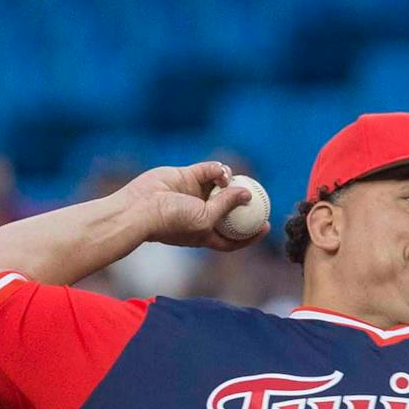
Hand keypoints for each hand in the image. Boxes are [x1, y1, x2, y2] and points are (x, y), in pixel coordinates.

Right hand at [116, 161, 260, 252]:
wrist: (141, 207)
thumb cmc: (172, 221)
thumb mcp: (205, 219)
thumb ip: (227, 206)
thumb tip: (247, 194)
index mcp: (205, 233)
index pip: (232, 238)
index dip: (250, 235)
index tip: (266, 226)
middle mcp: (200, 214)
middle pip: (229, 209)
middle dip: (245, 202)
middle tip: (260, 195)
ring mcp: (193, 195)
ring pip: (219, 186)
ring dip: (229, 182)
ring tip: (233, 180)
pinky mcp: (186, 177)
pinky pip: (207, 170)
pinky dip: (216, 169)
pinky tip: (221, 172)